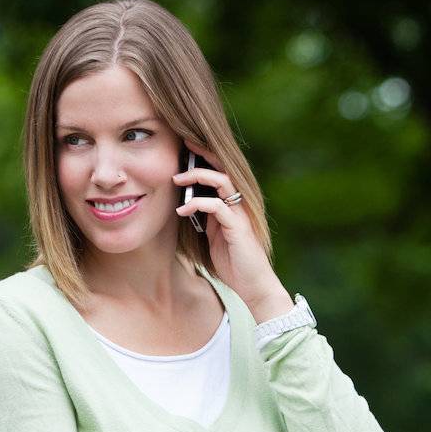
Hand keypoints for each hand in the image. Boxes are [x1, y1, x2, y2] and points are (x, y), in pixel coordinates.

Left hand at [172, 143, 293, 322]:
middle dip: (203, 155)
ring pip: (222, 181)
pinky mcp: (238, 227)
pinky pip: (217, 206)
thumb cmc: (233, 263)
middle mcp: (239, 204)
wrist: (253, 285)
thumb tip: (186, 205)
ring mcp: (240, 213)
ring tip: (177, 179)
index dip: (204, 158)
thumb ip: (205, 219)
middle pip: (223, 168)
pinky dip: (197, 204)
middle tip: (183, 146)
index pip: (220, 173)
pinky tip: (183, 210)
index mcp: (233, 204)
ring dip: (197, 176)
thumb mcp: (213, 237)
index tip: (185, 148)